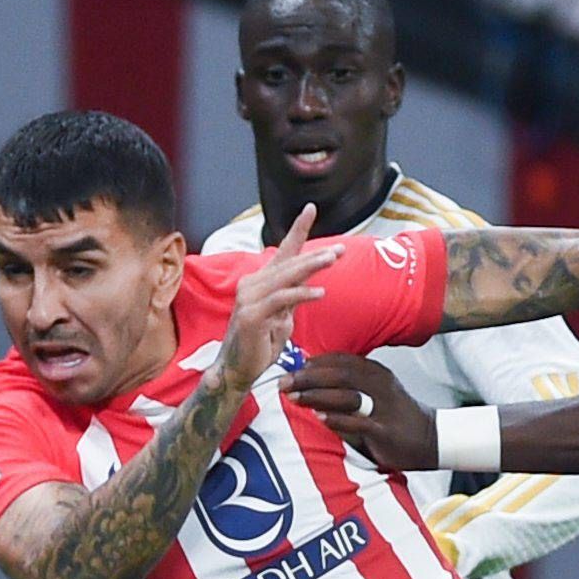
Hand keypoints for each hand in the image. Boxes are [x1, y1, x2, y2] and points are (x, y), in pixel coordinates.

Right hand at [212, 208, 332, 399]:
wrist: (237, 370)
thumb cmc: (259, 343)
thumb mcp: (283, 316)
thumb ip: (293, 297)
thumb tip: (308, 284)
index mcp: (261, 282)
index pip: (283, 252)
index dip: (297, 230)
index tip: (310, 208)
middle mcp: (253, 285)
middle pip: (289, 262)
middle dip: (316, 254)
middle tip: (340, 248)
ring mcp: (250, 299)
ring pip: (286, 277)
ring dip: (311, 267)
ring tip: (333, 259)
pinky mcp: (252, 316)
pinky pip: (281, 300)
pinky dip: (301, 295)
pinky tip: (320, 293)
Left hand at [285, 353, 436, 470]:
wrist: (432, 439)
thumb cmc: (396, 416)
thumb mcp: (376, 392)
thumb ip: (350, 385)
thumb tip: (313, 380)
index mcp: (376, 373)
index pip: (341, 361)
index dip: (315, 362)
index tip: (292, 368)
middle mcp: (380, 385)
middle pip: (340, 374)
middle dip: (309, 377)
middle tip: (285, 383)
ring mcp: (383, 407)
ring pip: (347, 395)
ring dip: (317, 395)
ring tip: (294, 397)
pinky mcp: (385, 430)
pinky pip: (358, 423)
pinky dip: (337, 420)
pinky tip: (319, 419)